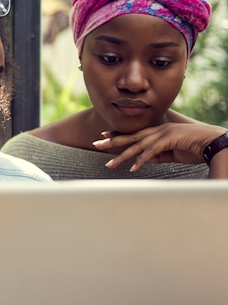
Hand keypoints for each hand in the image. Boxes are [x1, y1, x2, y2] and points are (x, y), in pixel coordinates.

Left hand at [92, 123, 224, 171]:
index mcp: (157, 131)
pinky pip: (152, 152)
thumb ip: (155, 155)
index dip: (118, 135)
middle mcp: (158, 130)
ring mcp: (163, 134)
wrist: (212, 143)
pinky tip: (133, 168)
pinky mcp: (170, 140)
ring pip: (138, 145)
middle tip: (96, 143)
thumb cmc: (193, 148)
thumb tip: (140, 161)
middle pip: (131, 136)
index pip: (133, 133)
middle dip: (113, 141)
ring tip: (110, 164)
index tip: (104, 136)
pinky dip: (142, 160)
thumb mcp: (169, 153)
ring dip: (123, 156)